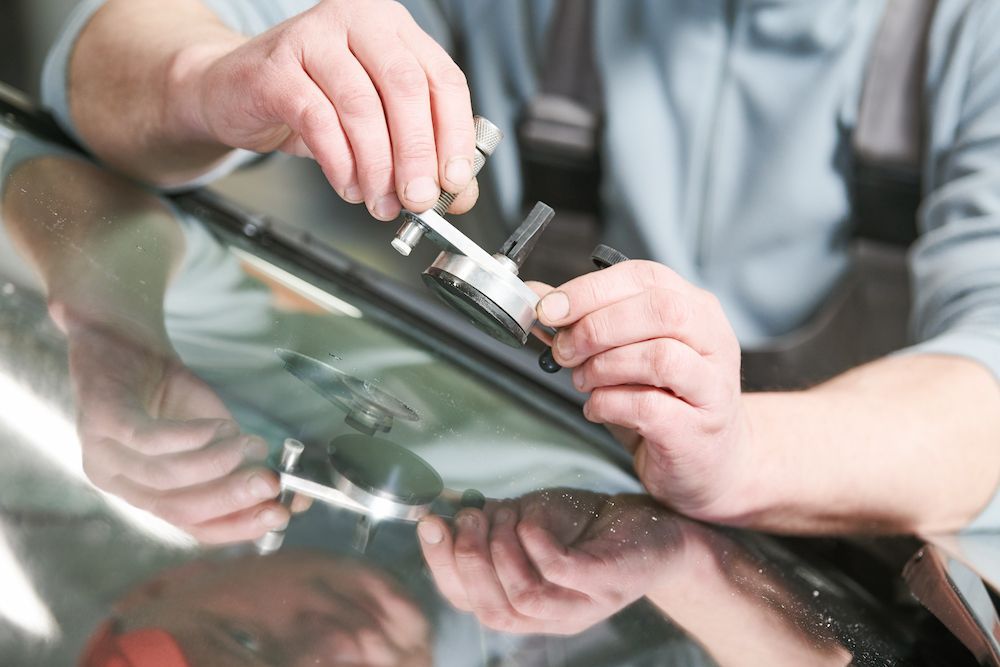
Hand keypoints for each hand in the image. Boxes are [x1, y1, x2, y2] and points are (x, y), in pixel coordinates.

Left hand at [64, 316, 294, 542]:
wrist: (121, 328)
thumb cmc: (165, 383)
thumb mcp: (209, 430)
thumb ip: (239, 462)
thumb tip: (287, 492)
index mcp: (143, 491)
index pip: (191, 526)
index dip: (239, 525)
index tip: (281, 512)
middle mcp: (117, 481)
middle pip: (179, 510)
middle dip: (233, 499)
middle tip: (273, 482)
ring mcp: (103, 451)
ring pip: (167, 478)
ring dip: (219, 464)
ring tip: (252, 444)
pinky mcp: (100, 418)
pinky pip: (149, 440)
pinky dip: (192, 438)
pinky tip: (222, 426)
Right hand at [177, 0, 476, 219]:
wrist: (234, 89)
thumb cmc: (312, 98)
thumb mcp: (377, 120)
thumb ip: (421, 152)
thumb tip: (458, 194)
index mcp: (395, 29)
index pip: (443, 79)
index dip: (455, 134)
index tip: (456, 180)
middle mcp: (358, 21)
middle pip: (406, 89)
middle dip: (417, 155)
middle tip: (419, 199)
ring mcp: (314, 38)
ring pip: (362, 108)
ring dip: (377, 167)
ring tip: (380, 201)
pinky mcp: (276, 69)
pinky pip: (318, 121)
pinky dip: (339, 163)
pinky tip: (347, 185)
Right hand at [417, 489, 683, 634]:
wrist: (661, 527)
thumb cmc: (592, 526)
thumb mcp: (534, 522)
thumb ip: (496, 525)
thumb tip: (451, 509)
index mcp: (525, 605)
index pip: (468, 601)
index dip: (442, 565)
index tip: (429, 521)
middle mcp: (551, 617)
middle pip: (490, 609)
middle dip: (467, 560)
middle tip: (468, 516)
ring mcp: (582, 605)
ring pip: (522, 597)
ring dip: (500, 550)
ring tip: (503, 514)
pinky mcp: (608, 583)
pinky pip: (560, 573)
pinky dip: (535, 543)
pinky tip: (529, 519)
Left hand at [531, 262, 752, 521]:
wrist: (710, 460)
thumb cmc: (665, 401)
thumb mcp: (625, 352)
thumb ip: (585, 321)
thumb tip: (538, 298)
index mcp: (694, 308)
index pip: (644, 277)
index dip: (590, 290)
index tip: (550, 309)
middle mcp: (712, 339)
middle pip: (658, 310)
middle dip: (596, 327)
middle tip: (564, 350)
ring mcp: (712, 385)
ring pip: (659, 357)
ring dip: (604, 367)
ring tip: (584, 381)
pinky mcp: (698, 428)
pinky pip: (648, 407)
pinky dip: (609, 404)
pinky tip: (598, 408)